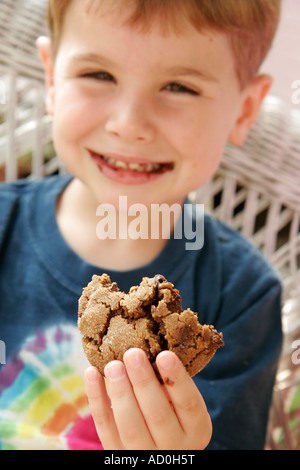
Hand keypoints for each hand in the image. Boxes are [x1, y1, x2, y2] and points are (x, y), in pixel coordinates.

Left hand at [84, 348, 211, 449]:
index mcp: (196, 429)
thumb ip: (172, 384)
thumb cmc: (173, 414)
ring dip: (120, 391)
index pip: (188, 404)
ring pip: (130, 425)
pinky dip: (96, 398)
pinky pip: (104, 427)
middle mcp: (173, 446)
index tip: (165, 354)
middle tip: (133, 353)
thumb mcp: (183, 405)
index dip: (177, 379)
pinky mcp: (117, 453)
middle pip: (157, 414)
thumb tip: (154, 344)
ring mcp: (144, 454)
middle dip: (143, 382)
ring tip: (113, 364)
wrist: (159, 453)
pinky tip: (92, 373)